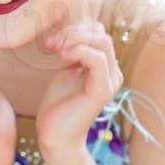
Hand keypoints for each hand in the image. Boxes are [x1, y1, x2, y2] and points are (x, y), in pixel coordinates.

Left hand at [36, 20, 123, 153]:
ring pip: (102, 43)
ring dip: (75, 39)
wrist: (54, 135)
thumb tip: (70, 30)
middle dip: (73, 32)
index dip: (75, 29)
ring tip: (56, 48)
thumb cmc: (58, 105)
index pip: (98, 33)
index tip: (52, 40)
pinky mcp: (102, 91)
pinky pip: (99, 60)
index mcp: (105, 67)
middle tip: (51, 43)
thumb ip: (72, 52)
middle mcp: (112, 73)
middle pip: (101, 35)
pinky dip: (80, 51)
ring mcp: (110, 82)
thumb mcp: (66, 71)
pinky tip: (63, 56)